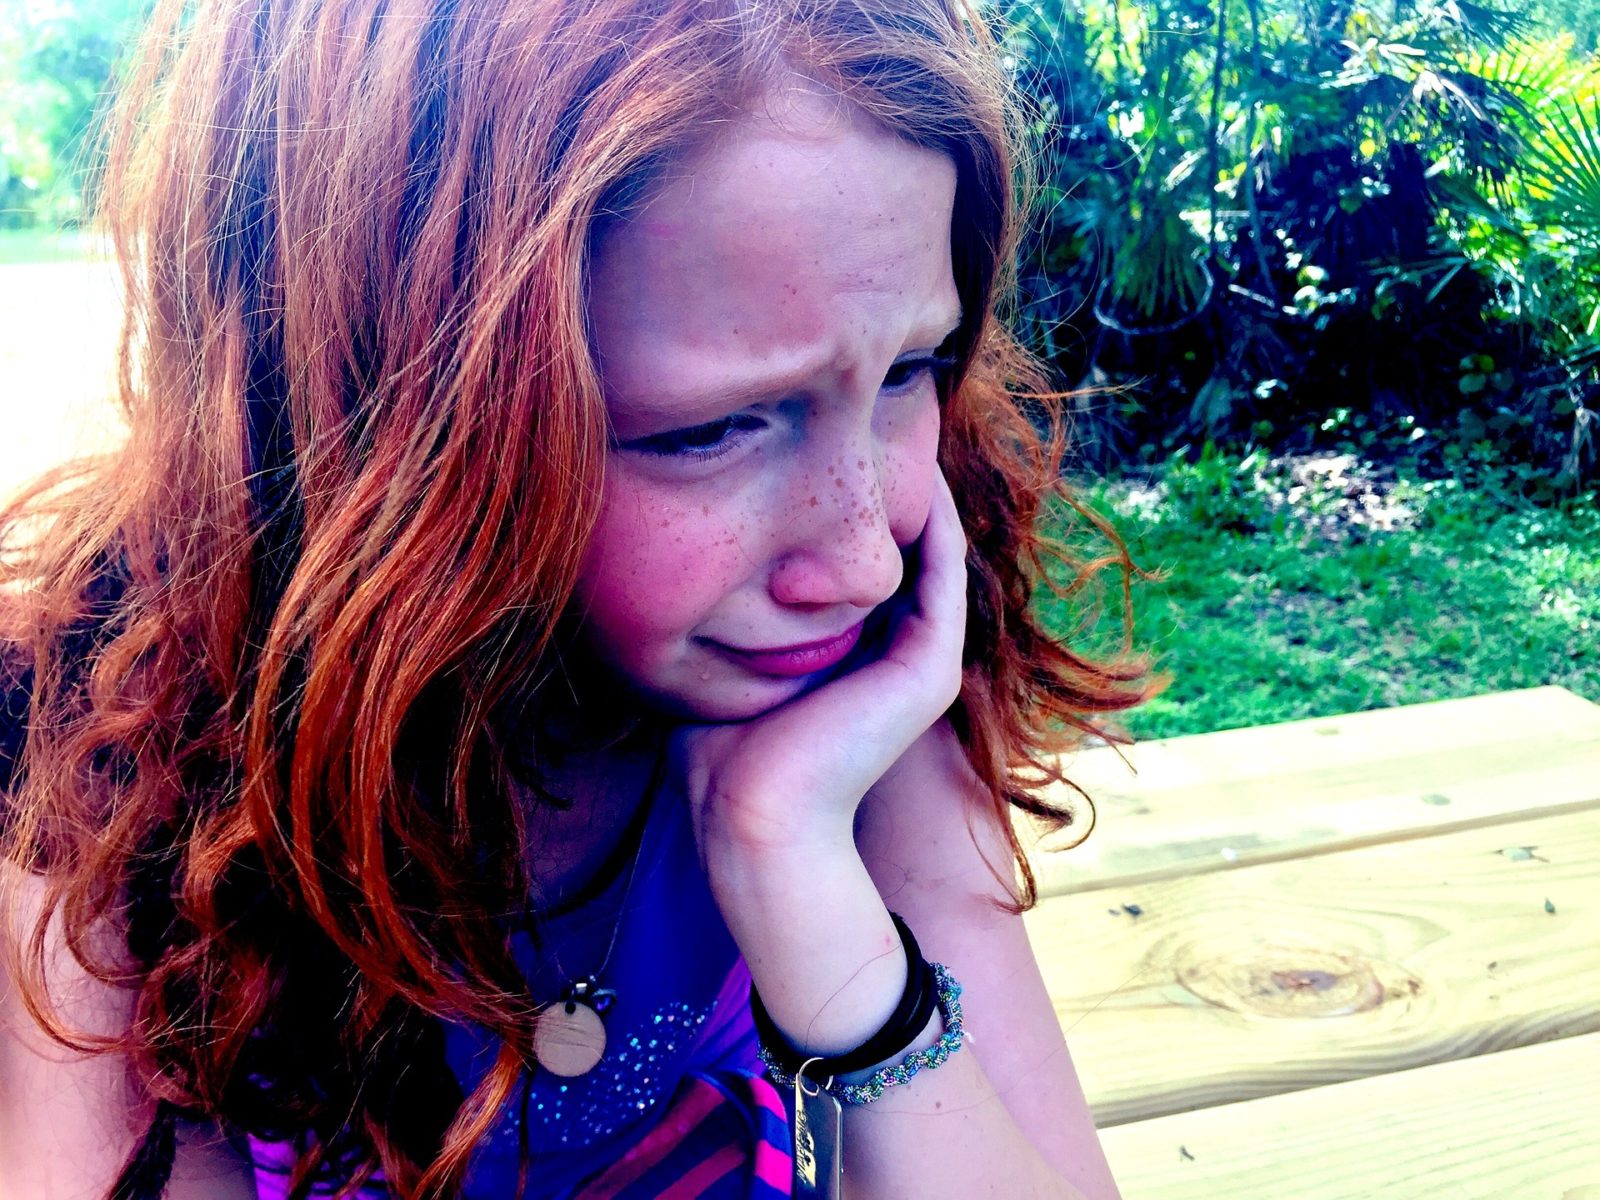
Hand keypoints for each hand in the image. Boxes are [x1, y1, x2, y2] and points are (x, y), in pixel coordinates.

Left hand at [671, 465, 969, 867]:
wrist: (749, 818)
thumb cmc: (721, 757)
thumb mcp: (725, 664)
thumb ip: (728, 621)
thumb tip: (677, 573)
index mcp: (856, 660)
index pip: (864, 568)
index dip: (850, 510)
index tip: (823, 453)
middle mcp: (898, 659)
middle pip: (905, 554)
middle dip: (887, 491)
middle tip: (871, 418)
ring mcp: (922, 665)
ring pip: (933, 556)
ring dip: (919, 494)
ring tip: (900, 425)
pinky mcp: (930, 668)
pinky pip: (942, 574)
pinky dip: (934, 522)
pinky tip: (914, 473)